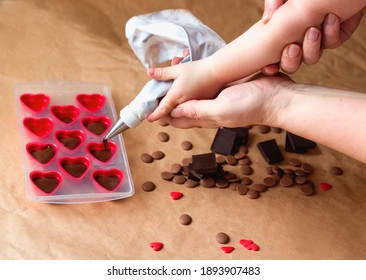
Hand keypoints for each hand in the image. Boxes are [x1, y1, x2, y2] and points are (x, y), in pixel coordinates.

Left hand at [146, 55, 221, 121]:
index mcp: (177, 96)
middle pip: (171, 113)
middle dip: (164, 109)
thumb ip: (163, 73)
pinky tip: (184, 97)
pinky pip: (190, 110)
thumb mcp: (178, 69)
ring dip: (174, 106)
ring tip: (172, 99)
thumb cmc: (199, 70)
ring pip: (180, 111)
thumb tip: (150, 73)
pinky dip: (185, 105)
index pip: (162, 109)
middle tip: (159, 106)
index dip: (155, 115)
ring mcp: (194, 106)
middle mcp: (185, 104)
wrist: (219, 72)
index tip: (149, 119)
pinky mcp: (201, 106)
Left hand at [160, 73, 293, 128]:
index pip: (179, 119)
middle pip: (183, 108)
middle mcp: (209, 110)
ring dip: (179, 91)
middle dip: (168, 102)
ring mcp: (217, 99)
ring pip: (192, 96)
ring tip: (166, 81)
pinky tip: (189, 76)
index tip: (148, 109)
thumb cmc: (250, 106)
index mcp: (206, 118)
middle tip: (154, 91)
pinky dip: (193, 83)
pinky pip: (204, 87)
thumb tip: (174, 111)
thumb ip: (198, 110)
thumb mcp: (220, 109)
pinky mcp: (225, 89)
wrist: (276, 97)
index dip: (163, 115)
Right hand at [261, 0, 364, 74]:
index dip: (270, 68)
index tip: (269, 67)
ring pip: (311, 58)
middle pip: (291, 65)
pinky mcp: (336, 34)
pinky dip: (331, 33)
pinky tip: (330, 18)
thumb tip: (267, 20)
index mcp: (281, 37)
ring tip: (313, 30)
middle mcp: (297, 42)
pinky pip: (333, 42)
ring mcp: (316, 41)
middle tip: (293, 47)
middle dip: (290, 61)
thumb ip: (273, 3)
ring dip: (311, 48)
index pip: (272, 61)